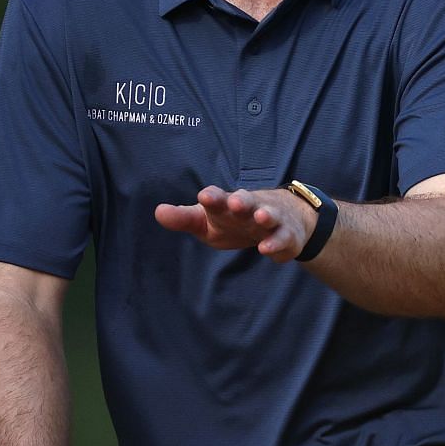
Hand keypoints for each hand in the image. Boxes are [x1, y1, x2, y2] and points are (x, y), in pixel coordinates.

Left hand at [154, 185, 315, 261]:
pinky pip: (282, 239)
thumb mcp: (207, 221)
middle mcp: (249, 208)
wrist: (282, 217)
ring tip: (261, 217)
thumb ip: (184, 219)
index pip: (217, 198)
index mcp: (226, 204)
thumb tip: (158, 211)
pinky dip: (277, 243)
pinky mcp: (286, 236)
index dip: (213, 198)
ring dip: (265, 216)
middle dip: (241, 201)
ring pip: (269, 216)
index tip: (204, 196)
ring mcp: (270, 220)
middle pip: (245, 202)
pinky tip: (267, 249)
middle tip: (235, 202)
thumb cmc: (234, 220)